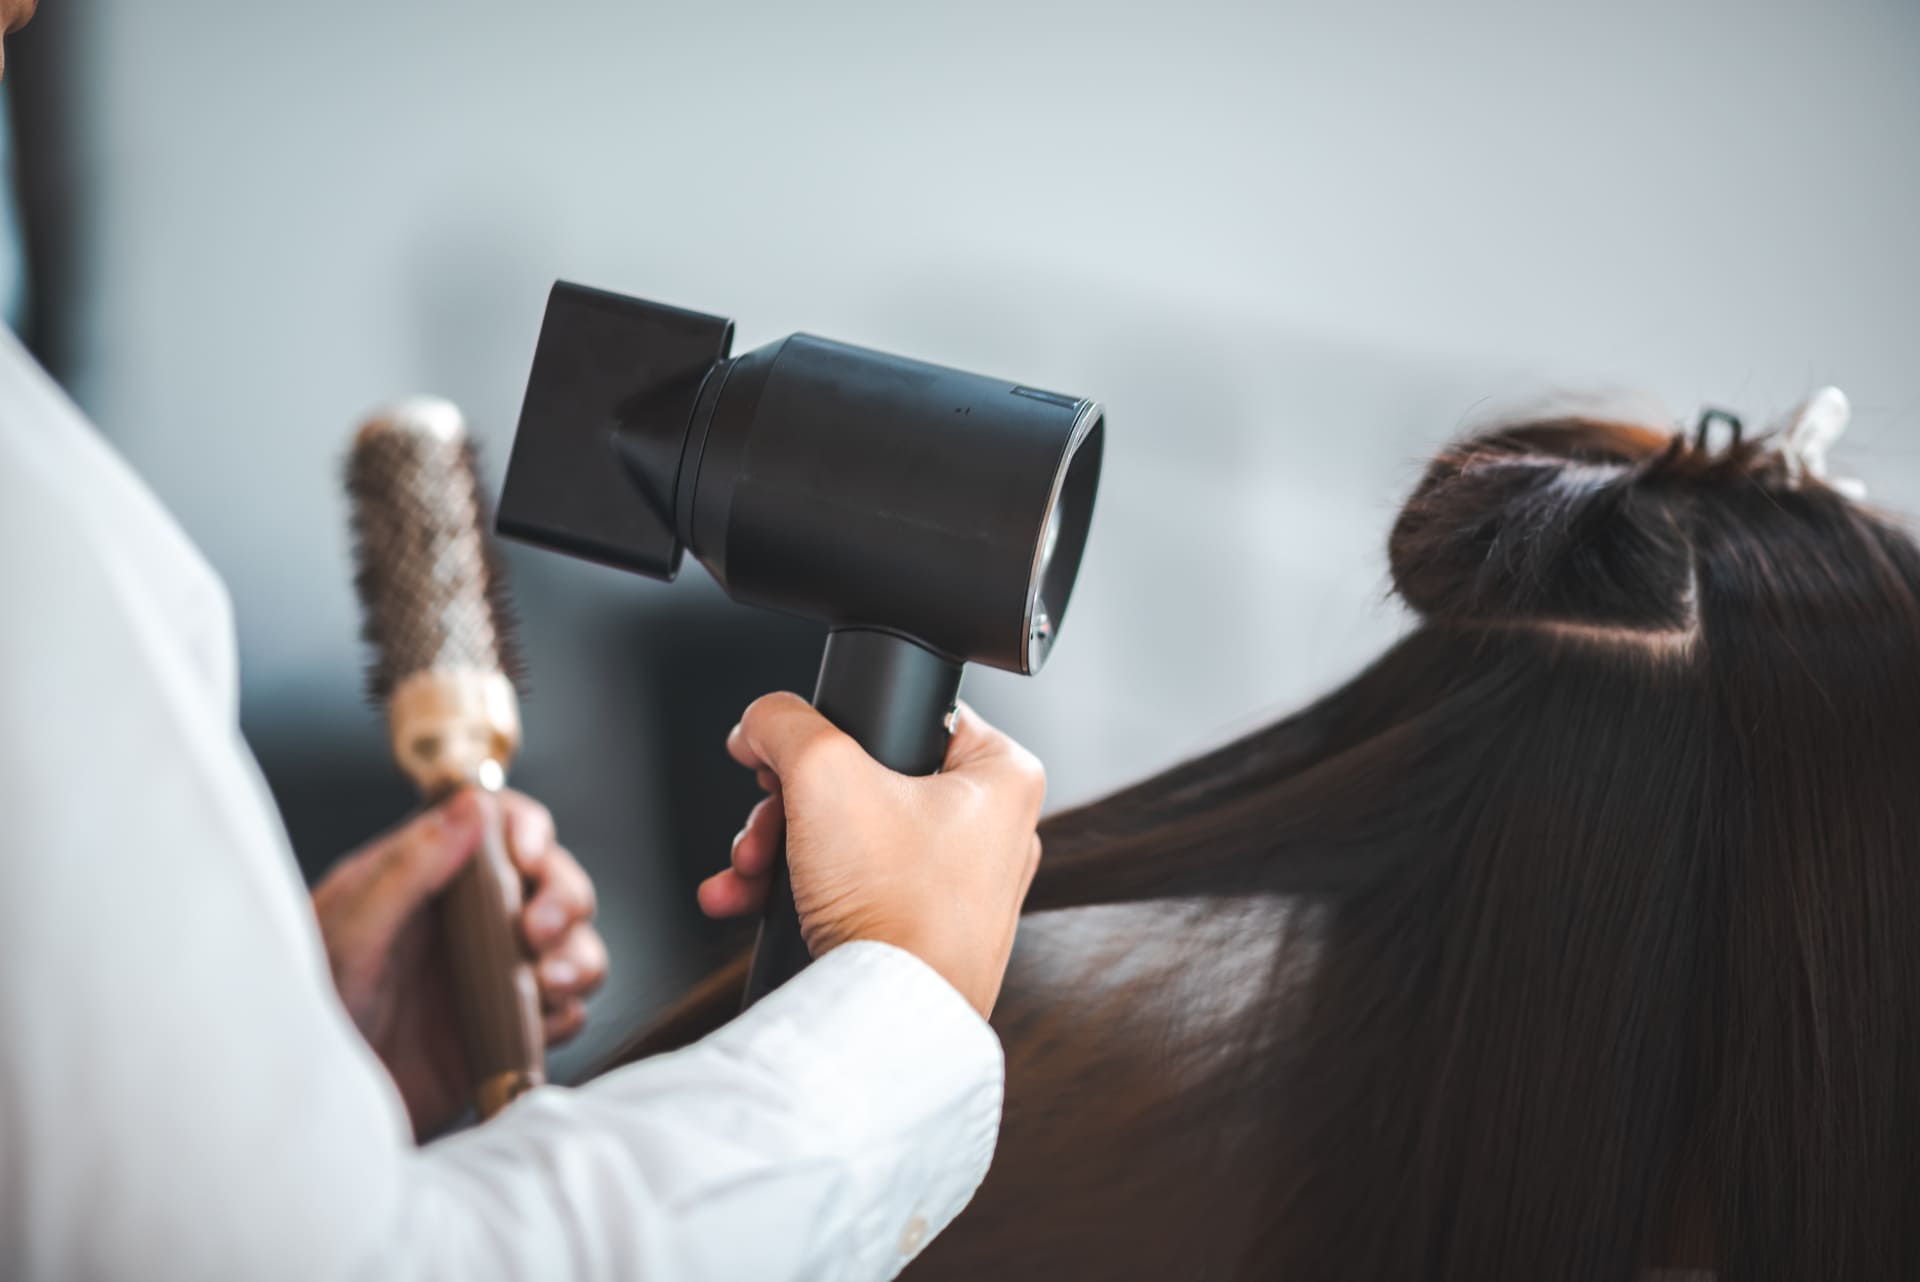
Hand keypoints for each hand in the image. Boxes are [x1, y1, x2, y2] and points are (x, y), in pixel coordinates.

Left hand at [312, 788, 606, 1136]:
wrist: (311, 1121)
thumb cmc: (311, 1017)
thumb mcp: (348, 934)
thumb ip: (409, 867)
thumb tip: (473, 803)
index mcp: (426, 880)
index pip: (499, 827)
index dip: (527, 831)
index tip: (526, 856)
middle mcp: (468, 922)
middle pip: (554, 882)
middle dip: (563, 898)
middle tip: (538, 931)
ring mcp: (492, 977)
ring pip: (573, 944)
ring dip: (577, 957)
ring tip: (548, 984)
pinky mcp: (507, 1030)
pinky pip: (565, 1010)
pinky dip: (565, 1014)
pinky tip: (536, 1026)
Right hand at [698, 695, 1045, 1017]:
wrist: (886, 1018)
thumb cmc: (894, 906)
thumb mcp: (824, 774)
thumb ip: (785, 723)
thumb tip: (762, 720)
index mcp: (1002, 776)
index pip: (910, 713)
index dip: (834, 727)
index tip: (787, 753)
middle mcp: (993, 829)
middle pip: (864, 781)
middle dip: (787, 807)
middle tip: (762, 822)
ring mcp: (961, 886)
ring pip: (848, 836)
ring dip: (778, 850)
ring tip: (746, 870)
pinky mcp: (926, 931)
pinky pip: (853, 887)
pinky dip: (796, 890)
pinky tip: (745, 899)